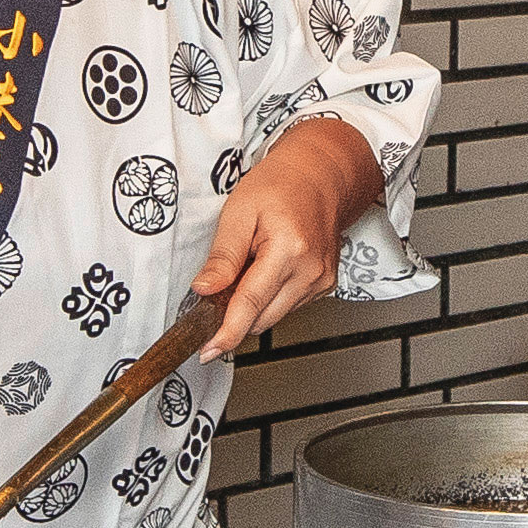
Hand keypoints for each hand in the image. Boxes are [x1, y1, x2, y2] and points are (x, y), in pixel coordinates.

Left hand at [187, 119, 386, 358]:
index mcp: (289, 249)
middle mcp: (311, 271)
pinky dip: (269, 298)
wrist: (320, 176)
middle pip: (262, 318)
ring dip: (252, 305)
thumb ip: (222, 255)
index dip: (226, 331)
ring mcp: (321, 281)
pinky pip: (287, 306)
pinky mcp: (324, 285)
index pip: (251, 303)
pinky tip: (266, 271)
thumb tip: (204, 290)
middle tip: (220, 285)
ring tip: (249, 266)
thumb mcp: (239, 211)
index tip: (208, 351)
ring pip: (273, 316)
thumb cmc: (280, 185)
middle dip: (234, 313)